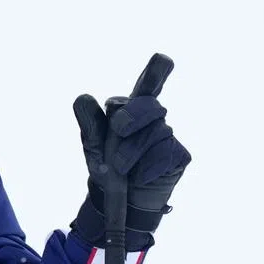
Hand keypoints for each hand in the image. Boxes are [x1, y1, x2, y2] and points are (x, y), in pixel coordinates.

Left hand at [71, 54, 191, 249]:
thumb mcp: (94, 146)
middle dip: (132, 116)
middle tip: (117, 132)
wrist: (122, 204)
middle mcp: (153, 117)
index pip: (149, 81)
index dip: (157, 70)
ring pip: (155, 132)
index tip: (162, 59)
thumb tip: (83, 97)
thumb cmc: (108, 169)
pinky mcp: (179, 155)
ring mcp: (168, 135)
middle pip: (149, 103)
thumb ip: (89, 122)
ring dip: (131, 152)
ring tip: (121, 169)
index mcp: (131, 108)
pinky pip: (164, 154)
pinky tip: (140, 177)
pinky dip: (146, 168)